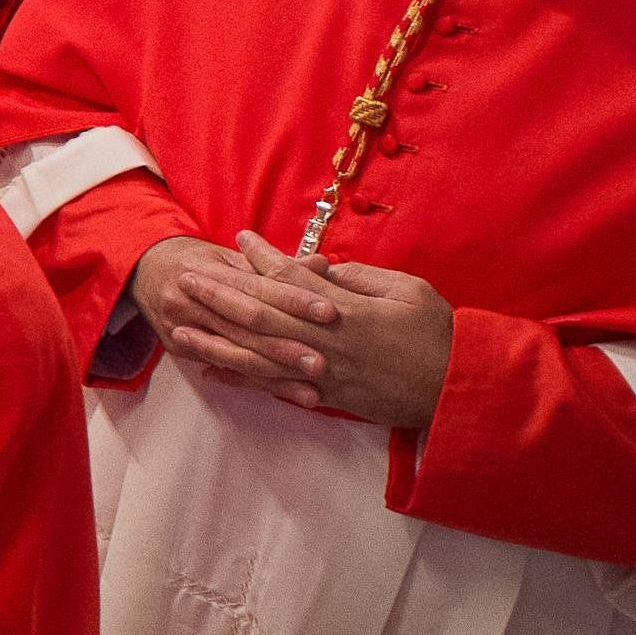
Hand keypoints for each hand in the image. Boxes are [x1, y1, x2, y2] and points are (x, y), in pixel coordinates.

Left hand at [161, 232, 453, 429]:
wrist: (458, 390)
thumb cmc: (438, 334)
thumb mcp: (407, 291)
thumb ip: (362, 278)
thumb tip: (324, 269)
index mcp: (345, 310)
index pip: (292, 279)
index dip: (262, 259)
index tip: (239, 239)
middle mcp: (323, 341)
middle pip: (260, 314)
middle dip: (220, 295)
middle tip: (186, 278)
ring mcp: (320, 371)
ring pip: (256, 353)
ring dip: (215, 339)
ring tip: (178, 326)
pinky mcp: (323, 395)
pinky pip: (272, 386)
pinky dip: (240, 377)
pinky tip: (210, 371)